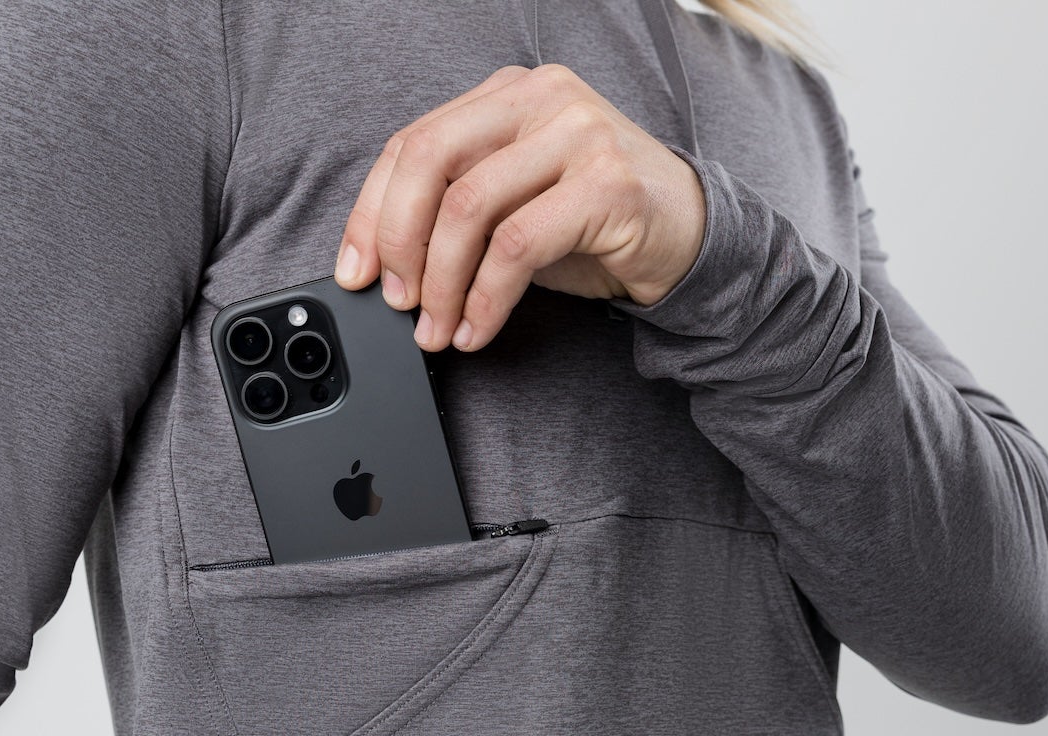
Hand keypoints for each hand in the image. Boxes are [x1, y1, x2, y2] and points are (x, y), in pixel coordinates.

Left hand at [334, 63, 706, 352]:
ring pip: (469, 207)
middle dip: (398, 242)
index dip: (371, 213)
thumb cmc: (596, 225)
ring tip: (437, 329)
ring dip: (441, 284)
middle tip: (398, 301)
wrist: (692, 237)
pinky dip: (485, 299)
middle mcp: (541, 99)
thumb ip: (457, 209)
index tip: (356, 272)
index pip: (413, 143)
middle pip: (430, 161)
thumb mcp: (515, 205)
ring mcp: (578, 134)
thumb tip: (382, 264)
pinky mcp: (607, 184)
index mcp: (508, 94)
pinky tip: (478, 329)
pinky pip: (517, 247)